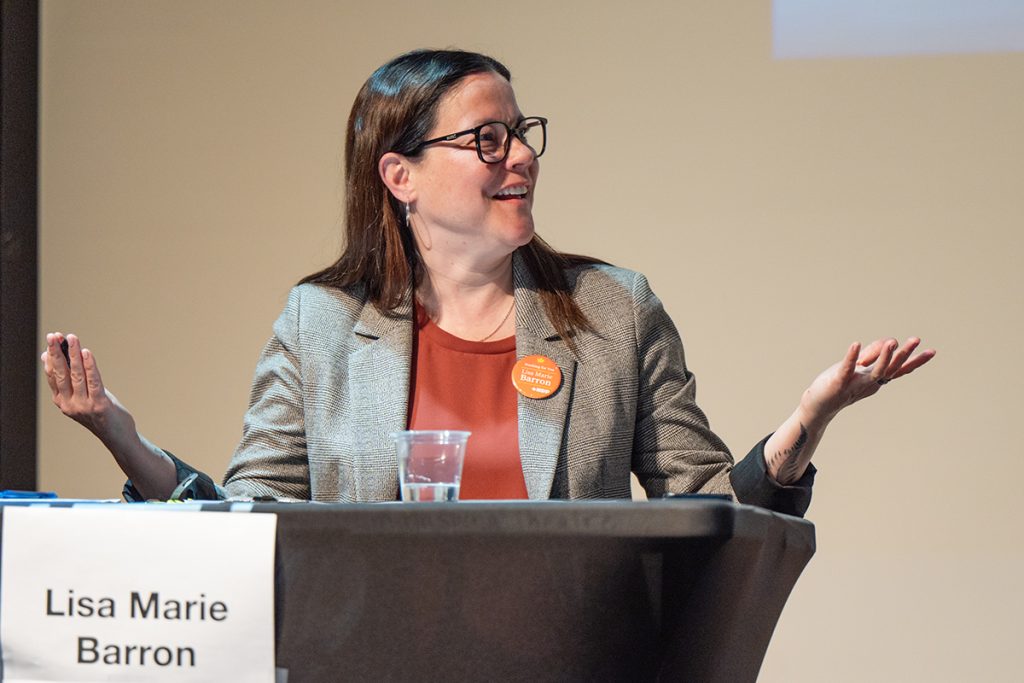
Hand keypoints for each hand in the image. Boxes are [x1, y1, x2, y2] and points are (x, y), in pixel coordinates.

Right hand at [40, 332, 136, 447]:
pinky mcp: (99, 405)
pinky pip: (93, 381)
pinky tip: (87, 353)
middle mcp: (69, 404)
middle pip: (61, 374)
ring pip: (76, 375)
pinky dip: (90, 365)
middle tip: (54, 335)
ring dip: (74, 354)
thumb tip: (52, 358)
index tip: (52, 340)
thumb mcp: (81, 395)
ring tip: (72, 338)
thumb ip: (69, 380)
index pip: (52, 375)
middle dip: (57, 353)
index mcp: (62, 401)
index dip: (51, 356)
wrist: (117, 436)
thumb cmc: (100, 412)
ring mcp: (83, 406)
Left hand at [798, 337, 935, 426]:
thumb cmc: (839, 384)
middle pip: (891, 369)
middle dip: (904, 354)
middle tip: (916, 340)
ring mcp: (855, 384)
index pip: (899, 369)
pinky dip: (851, 357)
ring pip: (875, 371)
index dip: (916, 361)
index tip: (933, 351)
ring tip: (892, 342)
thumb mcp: (858, 366)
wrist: (818, 405)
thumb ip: (873, 353)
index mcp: (876, 378)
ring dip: (884, 357)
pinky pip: (847, 368)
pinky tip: (855, 344)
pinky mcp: (839, 382)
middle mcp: (869, 382)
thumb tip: (889, 341)